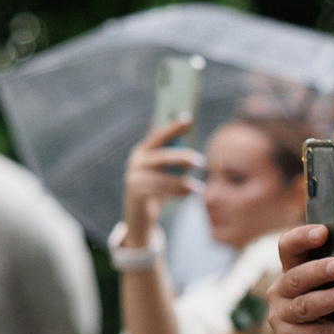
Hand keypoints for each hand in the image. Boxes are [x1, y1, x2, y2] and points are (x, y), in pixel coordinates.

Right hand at [120, 116, 202, 241]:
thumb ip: (172, 152)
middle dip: (180, 157)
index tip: (188, 118)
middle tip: (201, 162)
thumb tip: (186, 126)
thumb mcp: (164, 169)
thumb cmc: (157, 187)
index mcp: (143, 150)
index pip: (158, 135)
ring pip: (159, 178)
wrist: (139, 215)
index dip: (172, 126)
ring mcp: (133, 177)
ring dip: (180, 182)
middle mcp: (135, 161)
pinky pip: (156, 192)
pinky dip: (175, 193)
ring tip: (198, 187)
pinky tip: (189, 194)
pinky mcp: (135, 194)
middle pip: (159, 156)